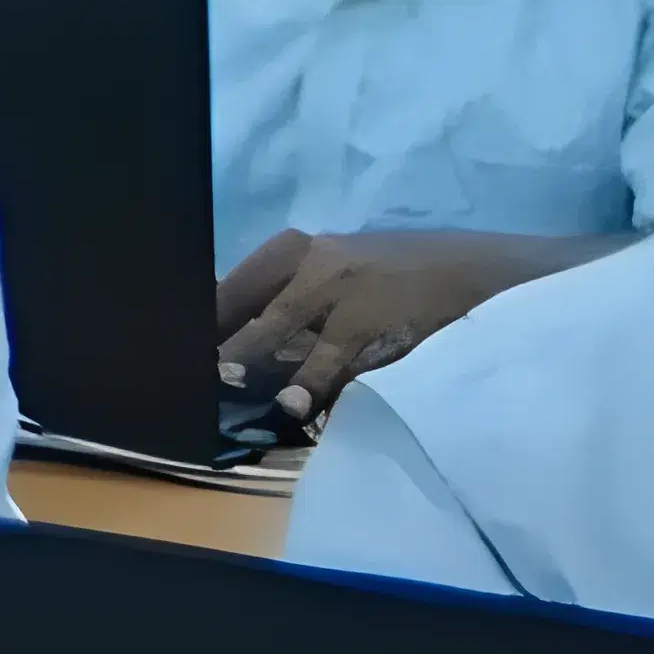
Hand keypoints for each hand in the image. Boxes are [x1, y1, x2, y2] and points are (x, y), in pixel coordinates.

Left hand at [214, 227, 603, 419]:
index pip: (231, 282)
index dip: (200, 315)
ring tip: (222, 387)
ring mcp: (344, 291)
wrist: (485, 271)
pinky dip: (309, 384)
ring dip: (248, 362)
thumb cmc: (401, 275)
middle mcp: (314, 262)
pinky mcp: (375, 324)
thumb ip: (288, 295)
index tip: (169, 343)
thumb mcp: (339, 267)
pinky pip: (332, 359)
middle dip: (214, 341)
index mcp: (297, 249)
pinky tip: (292, 405)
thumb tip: (228, 337)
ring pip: (279, 329)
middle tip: (182, 373)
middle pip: (245, 304)